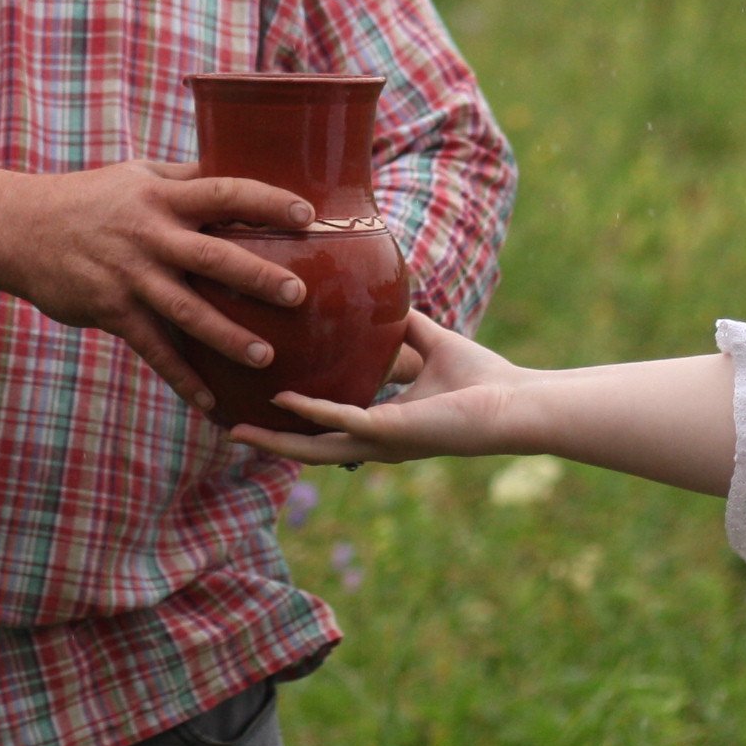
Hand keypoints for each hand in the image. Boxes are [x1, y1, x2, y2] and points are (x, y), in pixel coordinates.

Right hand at [0, 161, 311, 417]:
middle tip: (298, 293)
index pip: (224, 192)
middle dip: (256, 276)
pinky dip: (181, 378)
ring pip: (186, 310)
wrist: (18, 229)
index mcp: (162, 195)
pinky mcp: (110, 310)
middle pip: (212, 256)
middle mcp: (149, 235)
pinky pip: (152, 349)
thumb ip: (186, 177)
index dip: (266, 201)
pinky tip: (210, 402)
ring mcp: (129, 276)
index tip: (307, 214)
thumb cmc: (89, 199)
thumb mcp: (136, 175)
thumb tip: (242, 168)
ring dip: (226, 336)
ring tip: (265, 356)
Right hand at [230, 313, 532, 465]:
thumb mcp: (431, 344)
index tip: (257, 410)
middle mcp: (377, 441)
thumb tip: (382, 295)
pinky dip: (313, 410)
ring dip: (276, 440)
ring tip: (237, 430)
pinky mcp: (394, 430)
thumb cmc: (483, 380)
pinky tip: (285, 399)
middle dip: (270, 442)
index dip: (291, 427)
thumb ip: (404, 326)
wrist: (516, 403)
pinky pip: (344, 420)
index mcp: (382, 426)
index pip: (326, 433)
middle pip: (309, 450)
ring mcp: (383, 441)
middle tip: (229, 429)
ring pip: (316, 448)